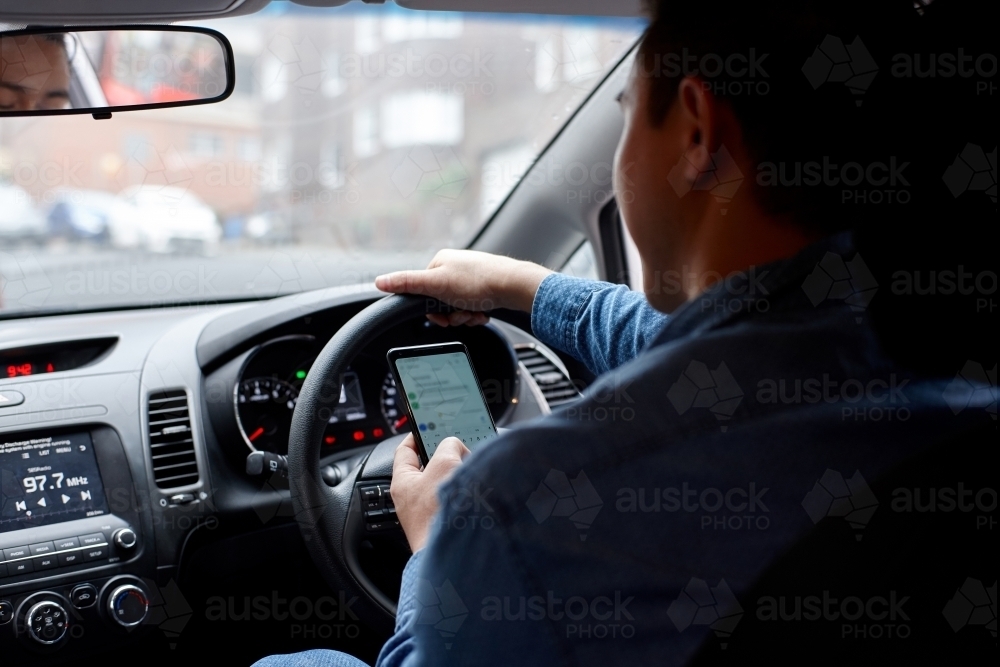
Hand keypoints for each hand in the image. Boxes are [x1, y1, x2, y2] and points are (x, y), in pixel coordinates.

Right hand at [375, 249, 551, 326]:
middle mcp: (455, 266)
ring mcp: (471, 277)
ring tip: (476, 312)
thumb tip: (380, 281)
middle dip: (451, 314)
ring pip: (458, 306)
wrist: (514, 286)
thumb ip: (407, 283)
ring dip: (465, 316)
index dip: (432, 309)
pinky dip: (477, 314)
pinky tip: (484, 312)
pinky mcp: (486, 287)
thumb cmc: (478, 282)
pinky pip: (473, 307)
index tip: (443, 314)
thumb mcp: (436, 284)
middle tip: (463, 314)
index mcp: (440, 261)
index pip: (423, 291)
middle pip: (441, 301)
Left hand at [390, 433, 469, 551]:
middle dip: (448, 456)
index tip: (429, 424)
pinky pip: (458, 500)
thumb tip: (455, 448)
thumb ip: (449, 447)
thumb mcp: (445, 464)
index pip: (405, 450)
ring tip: (474, 469)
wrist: (454, 556)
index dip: (417, 434)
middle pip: (430, 467)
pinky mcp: (448, 524)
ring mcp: (431, 513)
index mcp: (403, 482)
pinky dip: (468, 491)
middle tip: (462, 447)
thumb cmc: (439, 516)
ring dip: (461, 474)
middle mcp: (414, 499)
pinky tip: (481, 489)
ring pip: (447, 484)